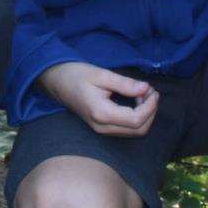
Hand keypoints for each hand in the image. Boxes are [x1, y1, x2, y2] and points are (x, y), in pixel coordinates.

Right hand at [39, 61, 159, 137]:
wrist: (56, 82)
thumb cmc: (76, 75)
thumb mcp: (101, 74)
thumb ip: (125, 84)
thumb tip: (146, 89)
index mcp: (101, 113)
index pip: (136, 120)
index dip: (150, 107)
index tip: (152, 90)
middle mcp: (102, 127)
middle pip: (138, 130)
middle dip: (151, 112)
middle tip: (150, 91)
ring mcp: (101, 130)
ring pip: (134, 132)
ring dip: (146, 116)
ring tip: (144, 95)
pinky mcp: (102, 127)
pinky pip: (127, 129)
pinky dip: (138, 118)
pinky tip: (136, 101)